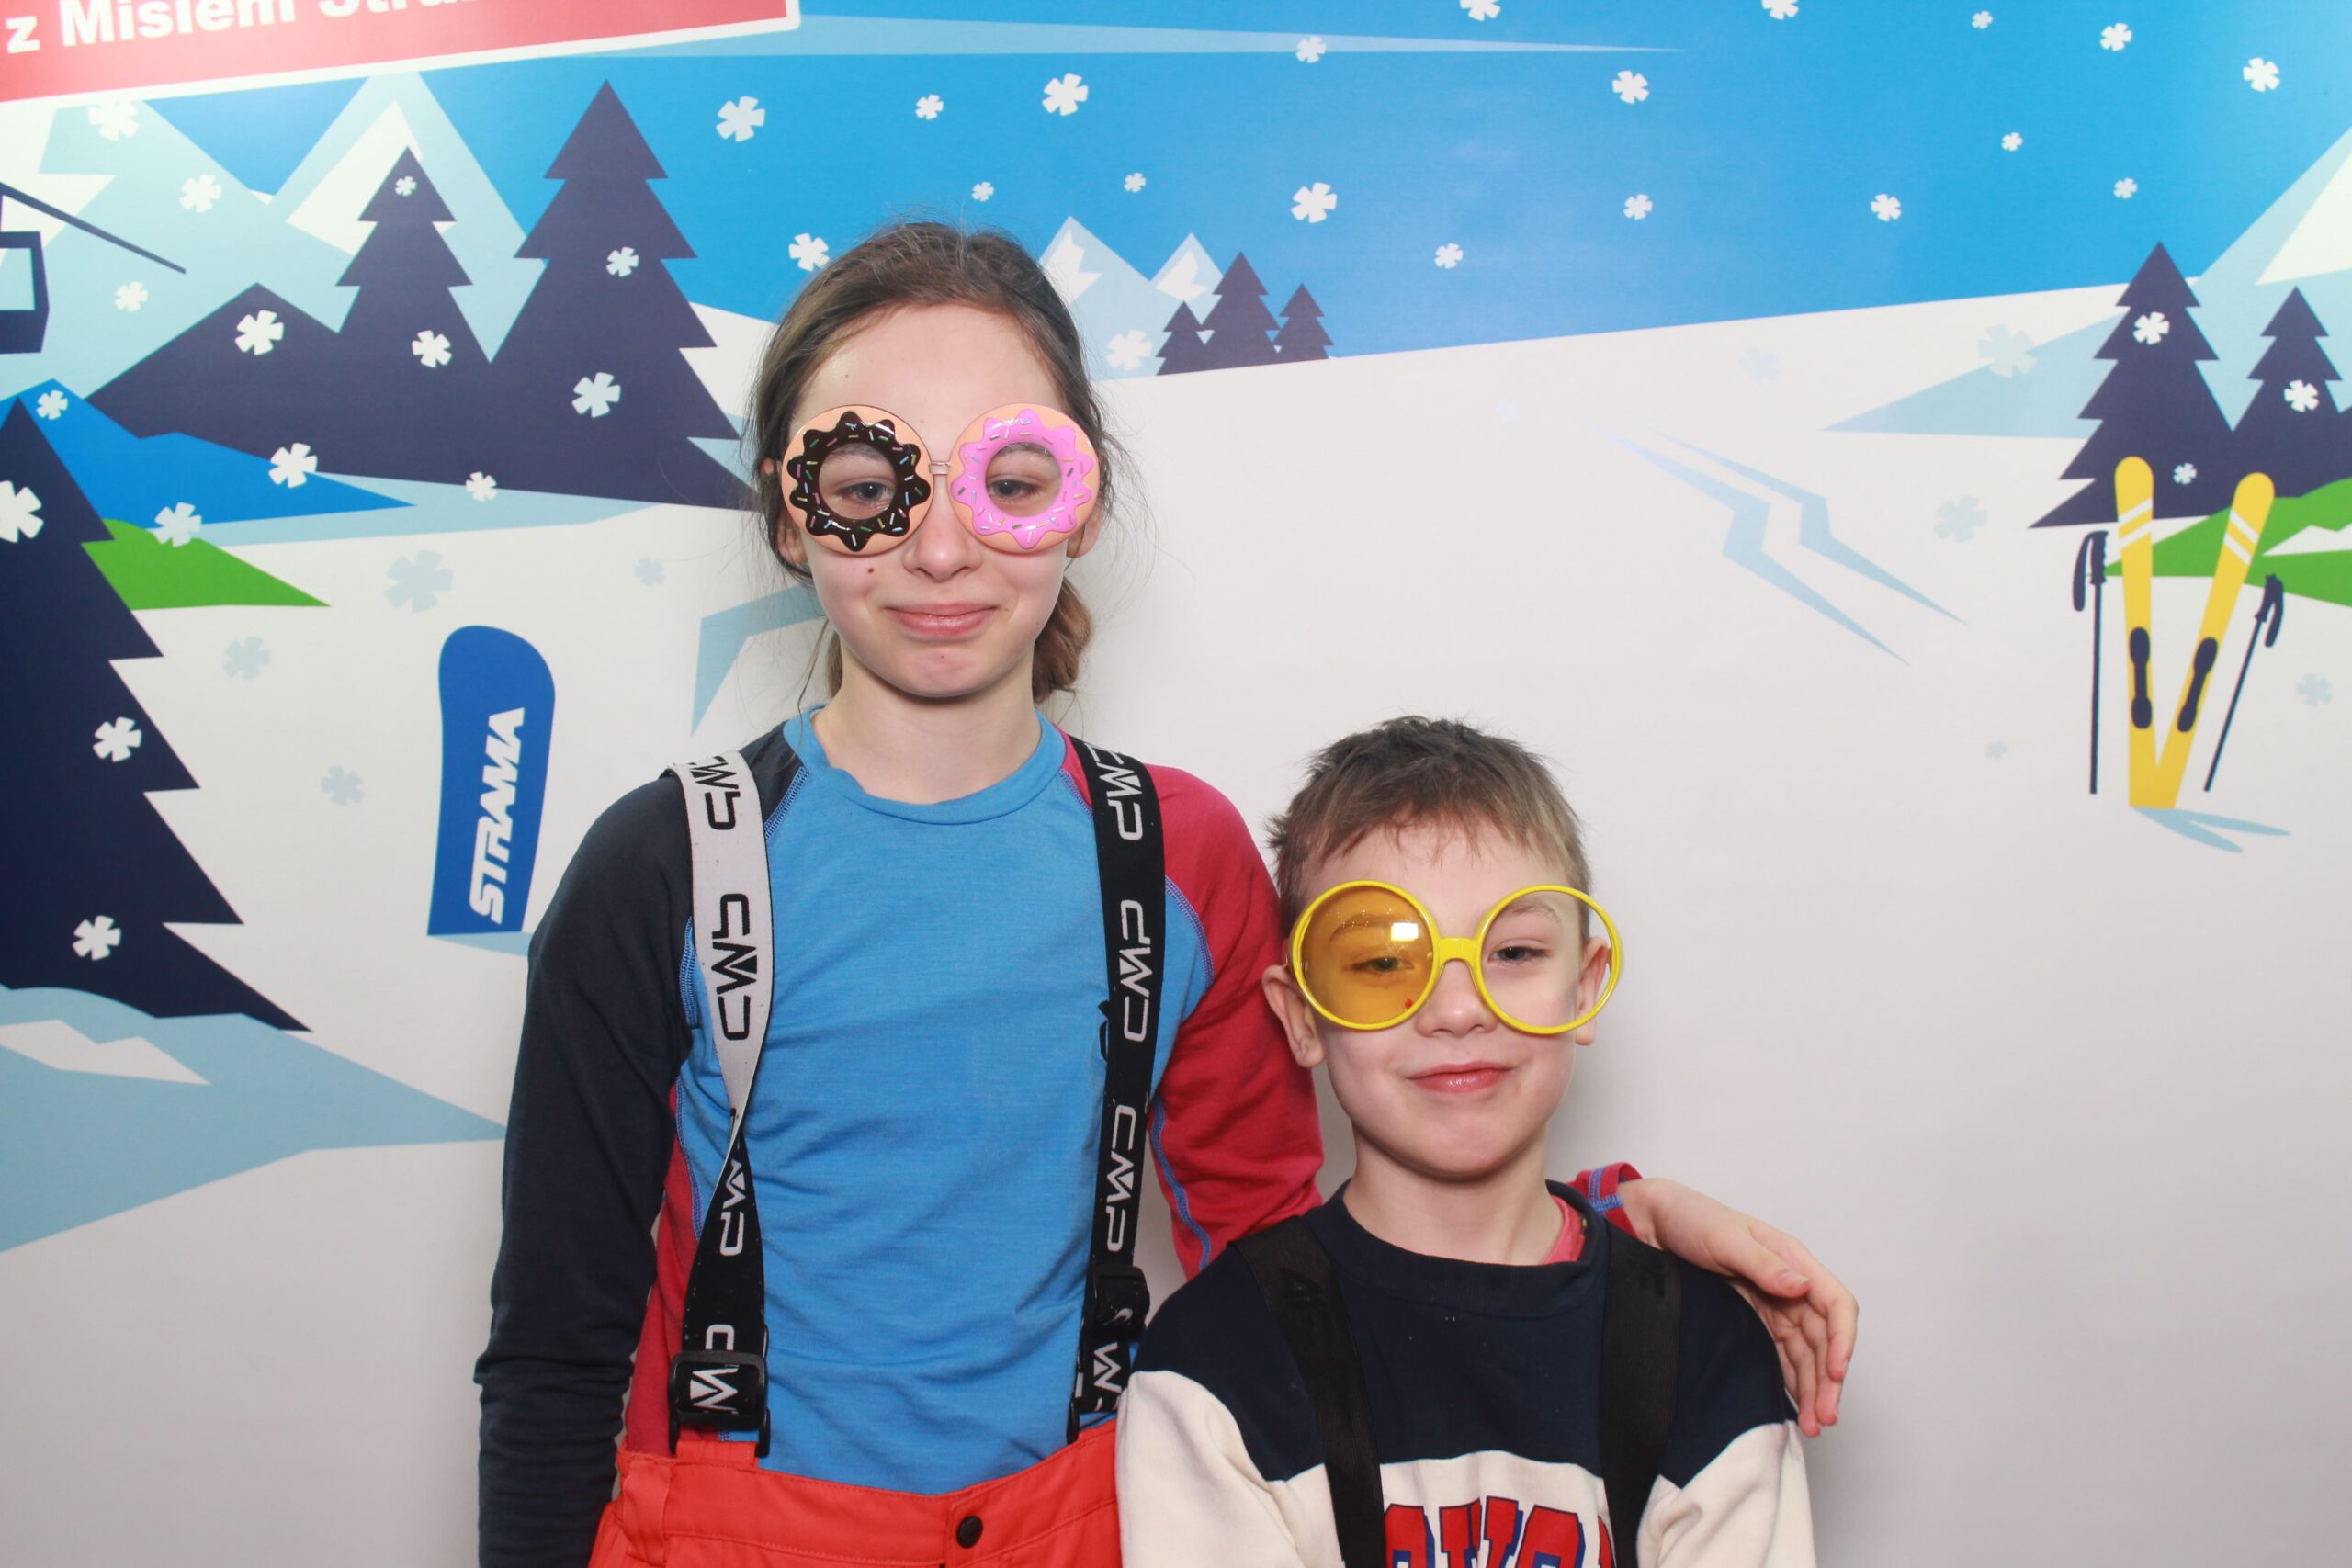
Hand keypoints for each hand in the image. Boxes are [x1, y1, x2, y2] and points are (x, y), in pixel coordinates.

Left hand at [1614, 1178, 1855, 1436]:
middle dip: (1829, 1379)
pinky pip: (1782, 1357)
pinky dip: (1792, 1383)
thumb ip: (1763, 1263)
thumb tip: (1800, 1286)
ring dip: (1814, 1389)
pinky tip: (1795, 1408)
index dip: (1842, 1339)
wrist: (1656, 1226)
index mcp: (1793, 1260)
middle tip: (1825, 1418)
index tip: (1836, 1371)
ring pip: (1806, 1355)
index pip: (1834, 1304)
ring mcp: (1774, 1307)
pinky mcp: (1755, 1323)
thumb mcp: (1725, 1238)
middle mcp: (1791, 1287)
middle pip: (1824, 1339)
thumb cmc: (1693, 1221)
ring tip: (1815, 1426)